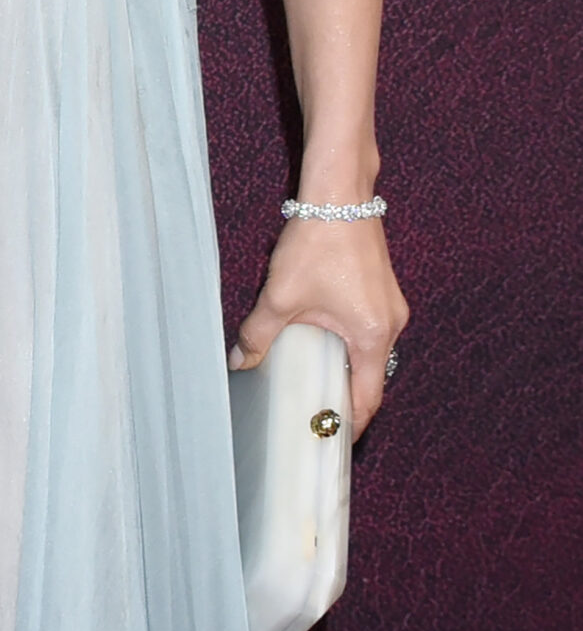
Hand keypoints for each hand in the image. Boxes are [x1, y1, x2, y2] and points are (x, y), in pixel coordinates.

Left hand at [230, 216, 408, 431]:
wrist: (340, 192)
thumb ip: (258, 334)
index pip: (368, 399)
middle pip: (372, 376)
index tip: (330, 438)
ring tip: (315, 377)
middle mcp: (391, 325)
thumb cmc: (317, 243)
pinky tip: (321, 336)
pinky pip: (367, 326)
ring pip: (370, 350)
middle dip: (346, 395)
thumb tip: (239, 362)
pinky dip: (348, 339)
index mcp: (373, 336)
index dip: (350, 423)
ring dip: (346, 364)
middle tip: (317, 411)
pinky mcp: (382, 287)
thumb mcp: (281, 295)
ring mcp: (390, 305)